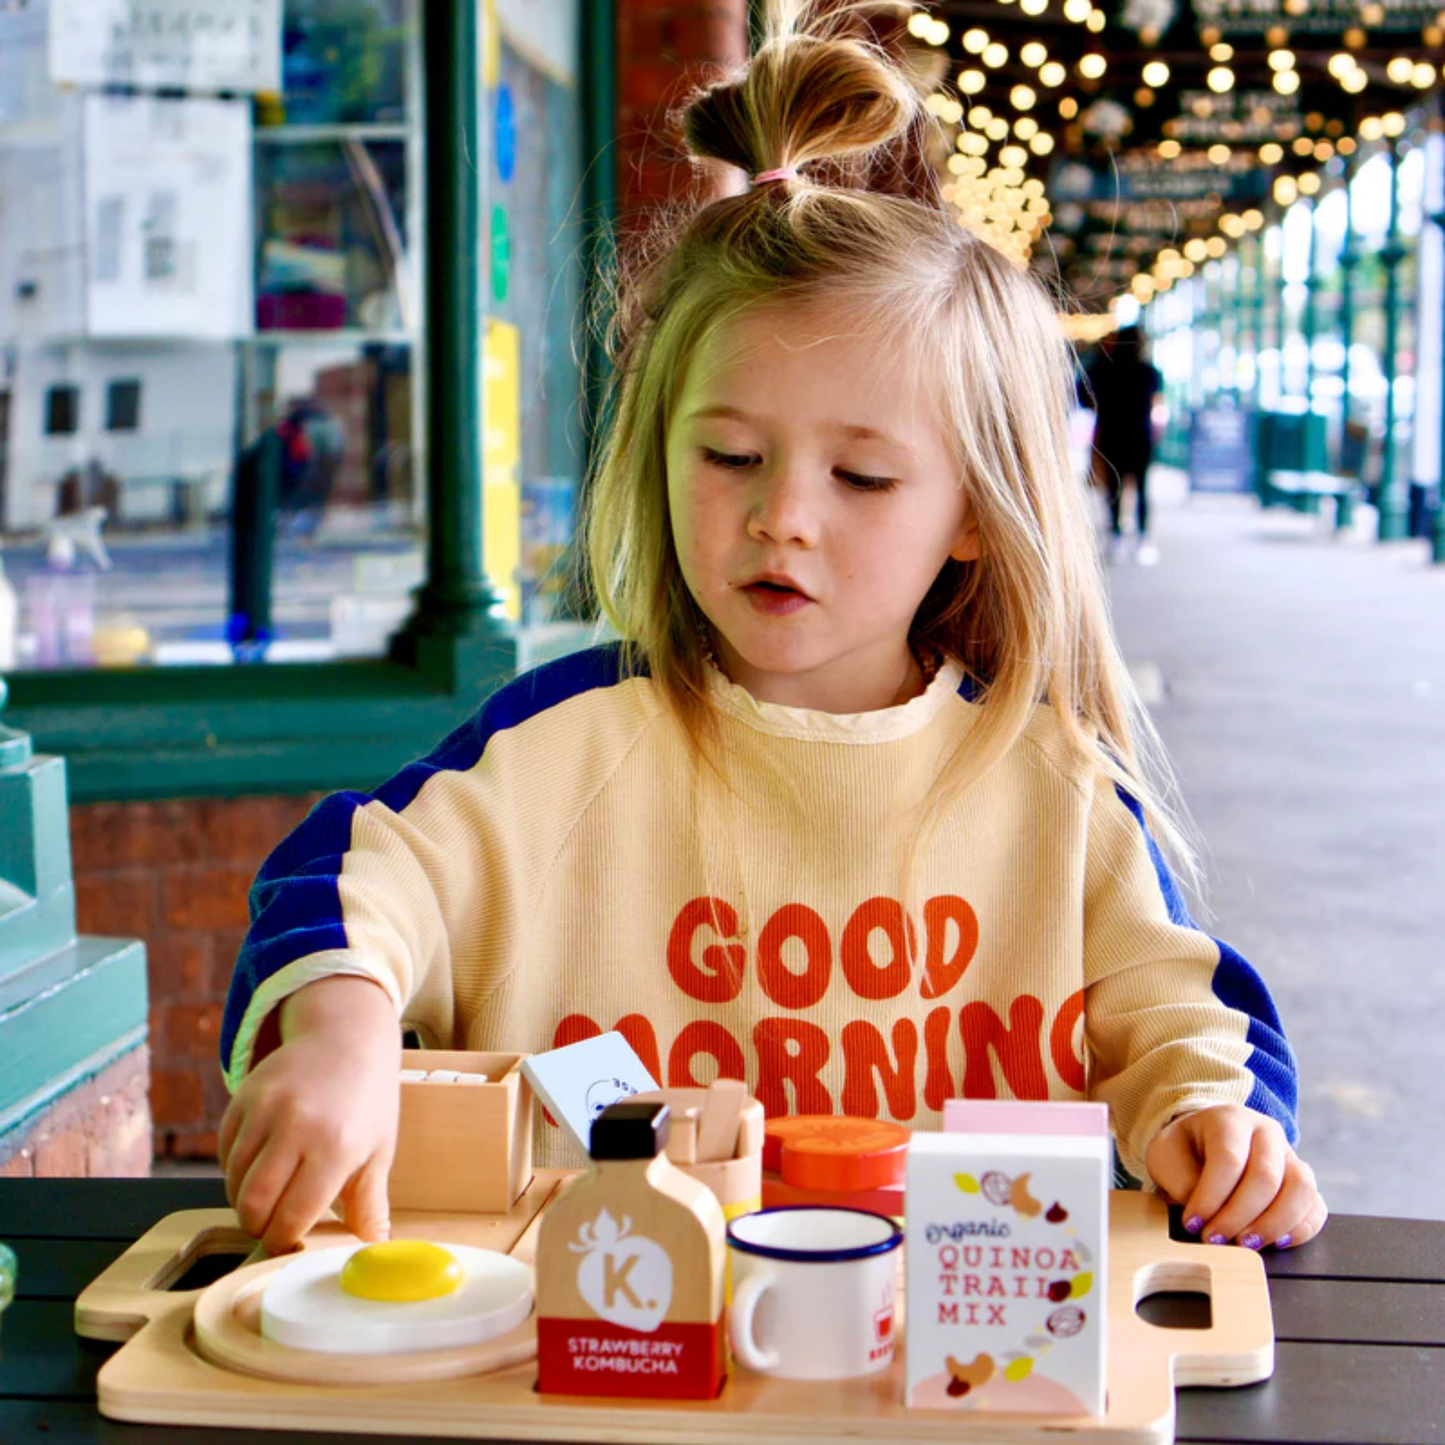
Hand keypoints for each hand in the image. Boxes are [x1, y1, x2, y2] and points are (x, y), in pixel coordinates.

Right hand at [218, 976, 400, 1255]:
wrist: (345, 1039)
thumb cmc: (367, 1101)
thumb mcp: (378, 1151)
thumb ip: (369, 1205)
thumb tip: (372, 1249)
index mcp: (335, 1146)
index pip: (292, 1216)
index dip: (284, 1241)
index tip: (288, 1246)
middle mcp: (296, 1125)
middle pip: (253, 1204)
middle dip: (258, 1226)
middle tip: (273, 1227)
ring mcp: (265, 1108)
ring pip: (233, 1180)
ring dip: (244, 1200)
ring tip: (268, 1197)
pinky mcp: (242, 1096)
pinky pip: (224, 1152)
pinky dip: (234, 1170)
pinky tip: (258, 1167)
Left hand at [1144, 1104, 1326, 1250]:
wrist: (1204, 1143)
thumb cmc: (1185, 1150)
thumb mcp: (1166, 1155)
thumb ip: (1181, 1180)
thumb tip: (1206, 1215)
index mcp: (1229, 1119)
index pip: (1229, 1158)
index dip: (1211, 1196)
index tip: (1193, 1222)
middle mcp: (1267, 1132)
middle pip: (1266, 1176)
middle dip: (1239, 1216)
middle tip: (1216, 1239)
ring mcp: (1291, 1156)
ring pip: (1300, 1190)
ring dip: (1273, 1225)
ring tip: (1245, 1245)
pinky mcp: (1303, 1183)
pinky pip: (1315, 1207)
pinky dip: (1300, 1230)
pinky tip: (1275, 1243)